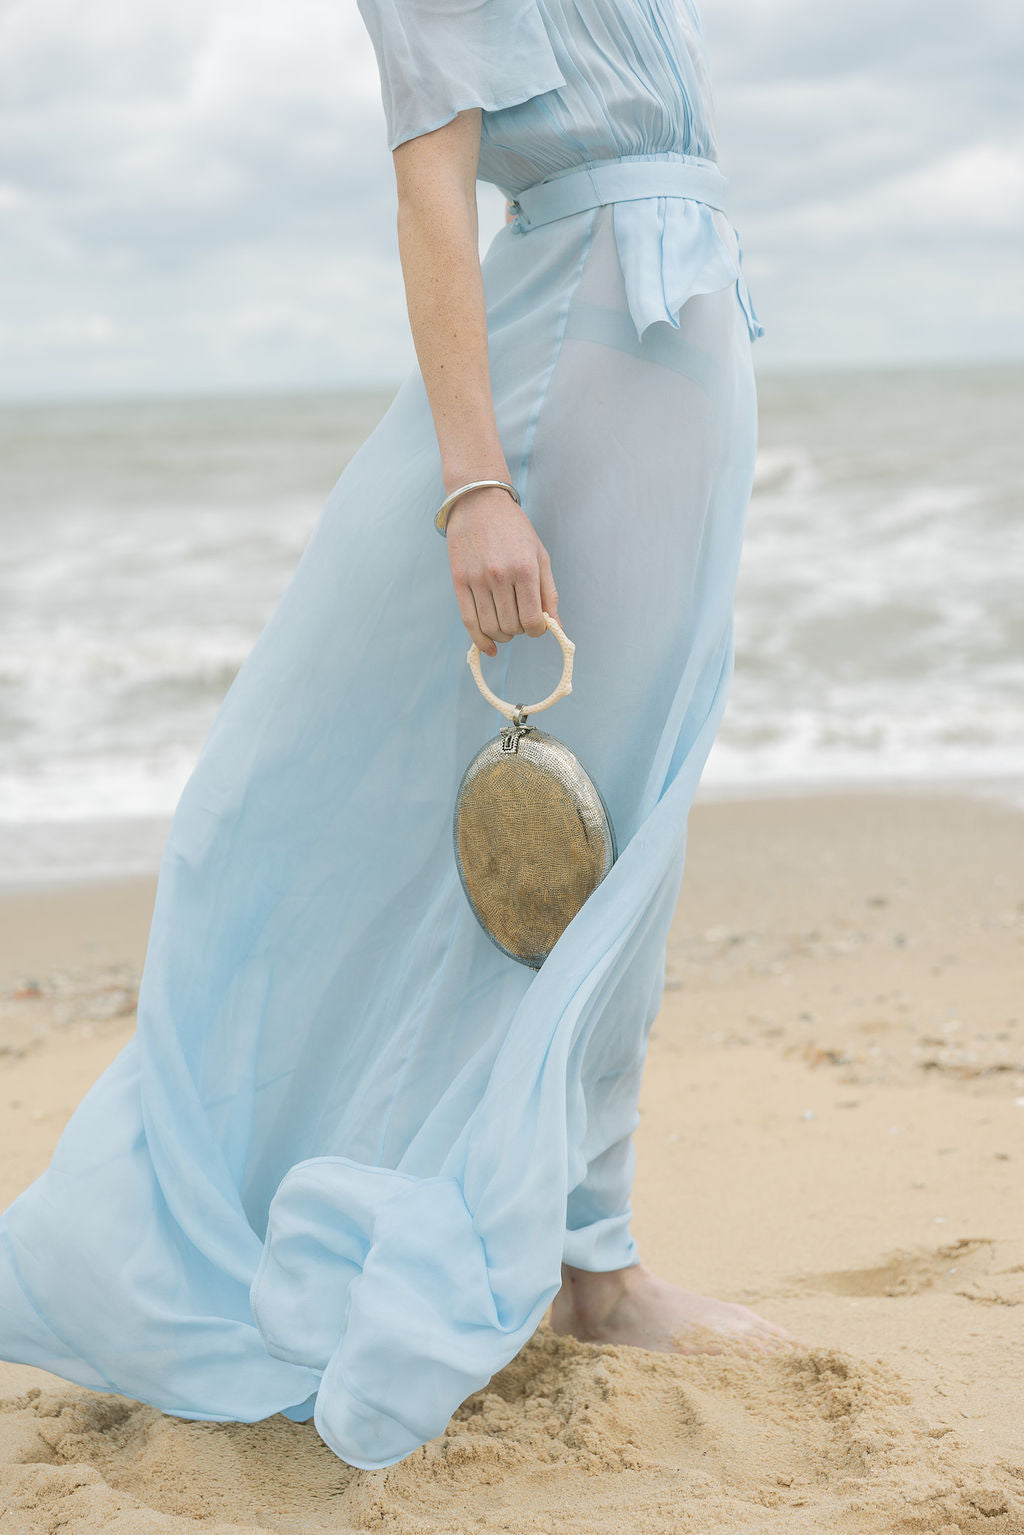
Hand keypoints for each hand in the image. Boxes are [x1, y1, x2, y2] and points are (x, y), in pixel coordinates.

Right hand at [445, 486, 559, 656]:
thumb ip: (548, 592)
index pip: (533, 620)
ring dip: (501, 636)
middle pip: (511, 626)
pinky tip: (488, 647)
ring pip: (491, 627)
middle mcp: (500, 575)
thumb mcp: (540, 555)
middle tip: (520, 620)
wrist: (479, 502)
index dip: (537, 630)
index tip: (537, 625)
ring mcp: (477, 579)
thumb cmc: (514, 529)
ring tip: (506, 627)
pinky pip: (469, 621)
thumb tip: (556, 627)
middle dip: (519, 631)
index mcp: (525, 569)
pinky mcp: (458, 581)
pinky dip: (479, 640)